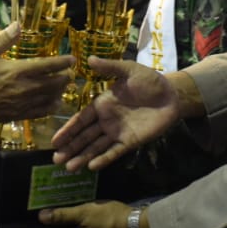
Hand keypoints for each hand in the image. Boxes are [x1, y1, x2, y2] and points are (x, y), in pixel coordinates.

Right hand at [0, 23, 74, 123]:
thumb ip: (3, 40)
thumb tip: (18, 25)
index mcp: (16, 71)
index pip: (47, 66)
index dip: (62, 62)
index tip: (72, 59)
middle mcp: (23, 88)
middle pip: (54, 83)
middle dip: (65, 77)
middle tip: (71, 72)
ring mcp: (22, 103)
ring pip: (50, 97)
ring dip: (61, 91)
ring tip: (64, 84)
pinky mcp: (19, 115)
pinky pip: (41, 112)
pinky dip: (51, 106)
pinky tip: (55, 102)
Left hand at [38, 200, 129, 227]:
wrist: (136, 225)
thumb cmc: (108, 218)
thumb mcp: (84, 213)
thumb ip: (62, 215)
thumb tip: (40, 217)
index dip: (44, 221)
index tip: (39, 206)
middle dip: (58, 216)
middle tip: (52, 198)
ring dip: (71, 216)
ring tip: (66, 199)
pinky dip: (82, 218)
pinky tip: (82, 205)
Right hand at [50, 58, 178, 171]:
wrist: (171, 95)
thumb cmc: (149, 81)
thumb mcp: (129, 70)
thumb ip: (110, 67)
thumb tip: (89, 59)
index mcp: (102, 104)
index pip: (81, 120)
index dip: (68, 130)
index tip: (54, 141)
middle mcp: (106, 121)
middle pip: (84, 137)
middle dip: (70, 148)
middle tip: (56, 160)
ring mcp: (118, 132)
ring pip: (96, 147)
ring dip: (82, 157)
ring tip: (69, 168)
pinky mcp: (131, 142)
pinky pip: (115, 151)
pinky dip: (104, 159)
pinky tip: (92, 166)